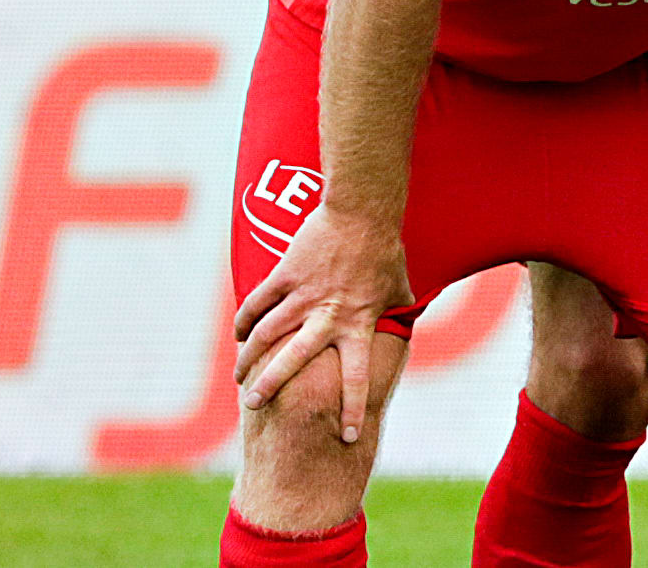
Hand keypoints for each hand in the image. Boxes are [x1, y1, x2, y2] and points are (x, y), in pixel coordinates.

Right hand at [232, 202, 411, 443]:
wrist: (361, 211)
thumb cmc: (383, 249)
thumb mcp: (398, 285)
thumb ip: (398, 307)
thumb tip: (409, 317)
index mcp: (358, 324)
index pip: (357, 375)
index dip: (354, 408)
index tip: (350, 436)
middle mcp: (328, 315)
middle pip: (294, 358)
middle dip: (272, 384)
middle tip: (253, 406)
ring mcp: (303, 295)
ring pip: (268, 333)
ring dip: (250, 357)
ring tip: (239, 377)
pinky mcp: (285, 275)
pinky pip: (258, 303)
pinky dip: (245, 320)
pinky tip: (238, 335)